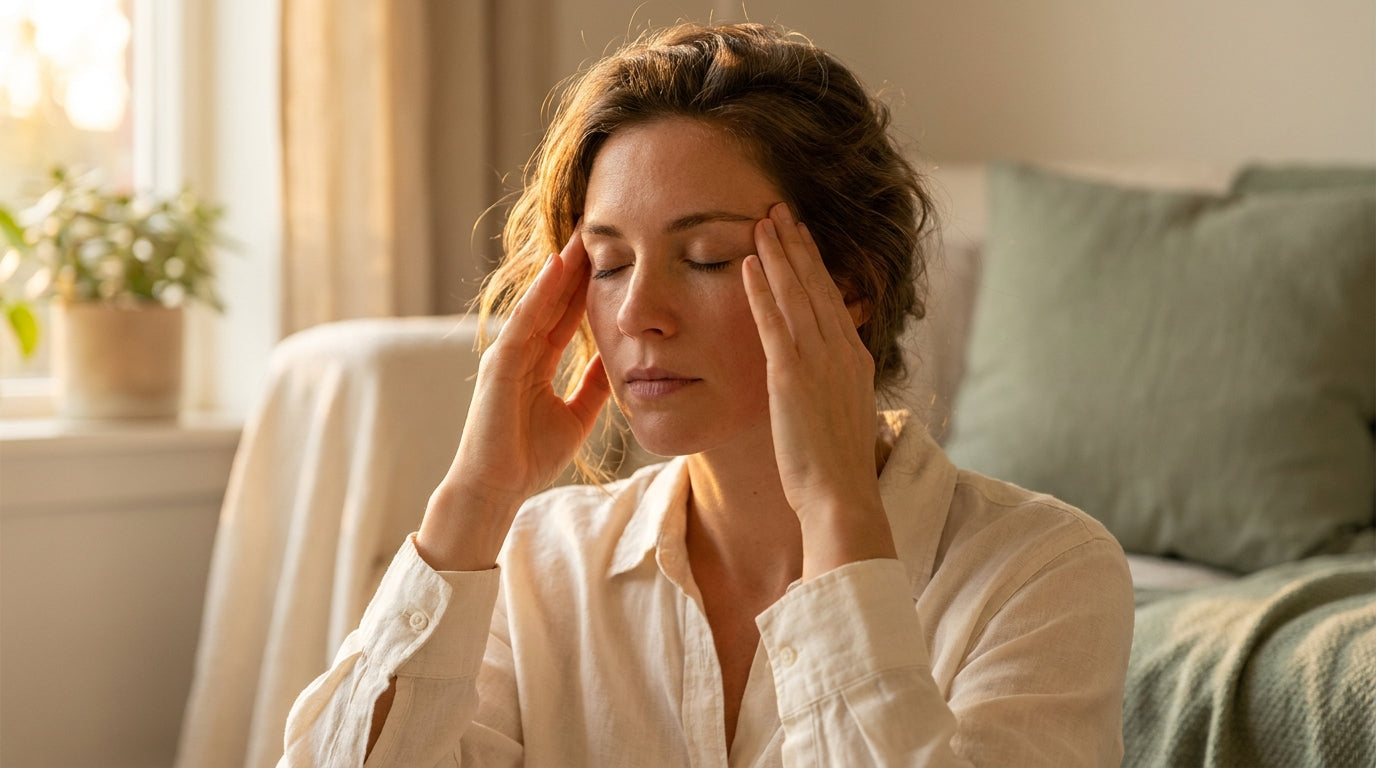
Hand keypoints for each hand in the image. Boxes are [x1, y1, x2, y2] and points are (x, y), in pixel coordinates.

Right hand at [419, 231, 610, 570]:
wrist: (497, 489)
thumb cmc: (529, 458)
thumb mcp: (577, 416)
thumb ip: (595, 386)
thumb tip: (620, 361)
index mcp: (537, 361)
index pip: (566, 312)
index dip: (587, 283)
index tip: (612, 254)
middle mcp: (521, 350)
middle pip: (553, 298)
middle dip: (576, 263)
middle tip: (600, 226)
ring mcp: (508, 353)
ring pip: (539, 300)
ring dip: (561, 266)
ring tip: (583, 232)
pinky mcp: (499, 363)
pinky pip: (524, 321)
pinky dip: (540, 294)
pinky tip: (557, 266)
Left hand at [742, 203, 896, 578]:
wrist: (841, 496)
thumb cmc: (836, 468)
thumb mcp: (841, 414)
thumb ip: (831, 385)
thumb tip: (819, 376)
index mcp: (855, 360)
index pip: (833, 299)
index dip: (815, 264)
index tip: (801, 235)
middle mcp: (841, 352)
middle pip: (817, 285)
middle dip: (798, 244)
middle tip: (781, 208)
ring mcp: (818, 362)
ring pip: (797, 295)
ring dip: (779, 254)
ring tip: (763, 220)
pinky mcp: (792, 377)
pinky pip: (774, 323)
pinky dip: (763, 290)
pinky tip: (750, 264)